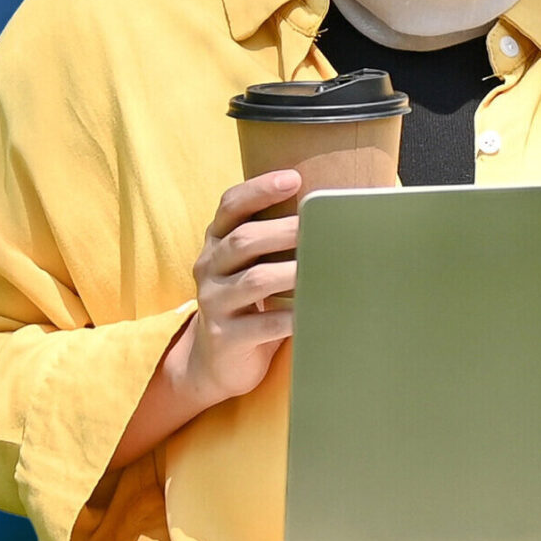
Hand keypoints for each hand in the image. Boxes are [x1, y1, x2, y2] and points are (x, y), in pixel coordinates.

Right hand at [172, 169, 300, 408]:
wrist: (215, 361)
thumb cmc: (248, 304)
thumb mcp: (249, 267)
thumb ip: (272, 242)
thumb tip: (332, 215)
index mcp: (215, 243)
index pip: (230, 206)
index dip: (259, 189)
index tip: (293, 178)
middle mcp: (208, 267)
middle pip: (243, 240)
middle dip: (283, 230)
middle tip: (319, 226)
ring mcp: (214, 302)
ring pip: (254, 280)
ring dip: (292, 272)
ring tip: (323, 267)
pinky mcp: (224, 336)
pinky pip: (261, 325)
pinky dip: (291, 318)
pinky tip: (315, 313)